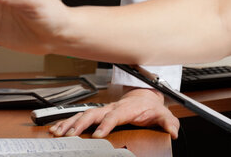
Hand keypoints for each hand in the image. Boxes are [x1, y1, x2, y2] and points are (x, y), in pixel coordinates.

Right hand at [49, 87, 178, 138]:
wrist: (144, 95)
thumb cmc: (150, 106)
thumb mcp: (162, 113)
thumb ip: (168, 121)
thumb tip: (173, 131)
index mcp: (126, 109)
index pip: (114, 115)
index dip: (106, 124)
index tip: (99, 134)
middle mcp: (111, 108)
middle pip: (93, 114)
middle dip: (81, 124)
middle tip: (70, 135)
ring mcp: (103, 110)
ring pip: (83, 114)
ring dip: (70, 123)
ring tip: (58, 132)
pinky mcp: (97, 114)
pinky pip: (80, 117)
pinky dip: (67, 122)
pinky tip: (56, 129)